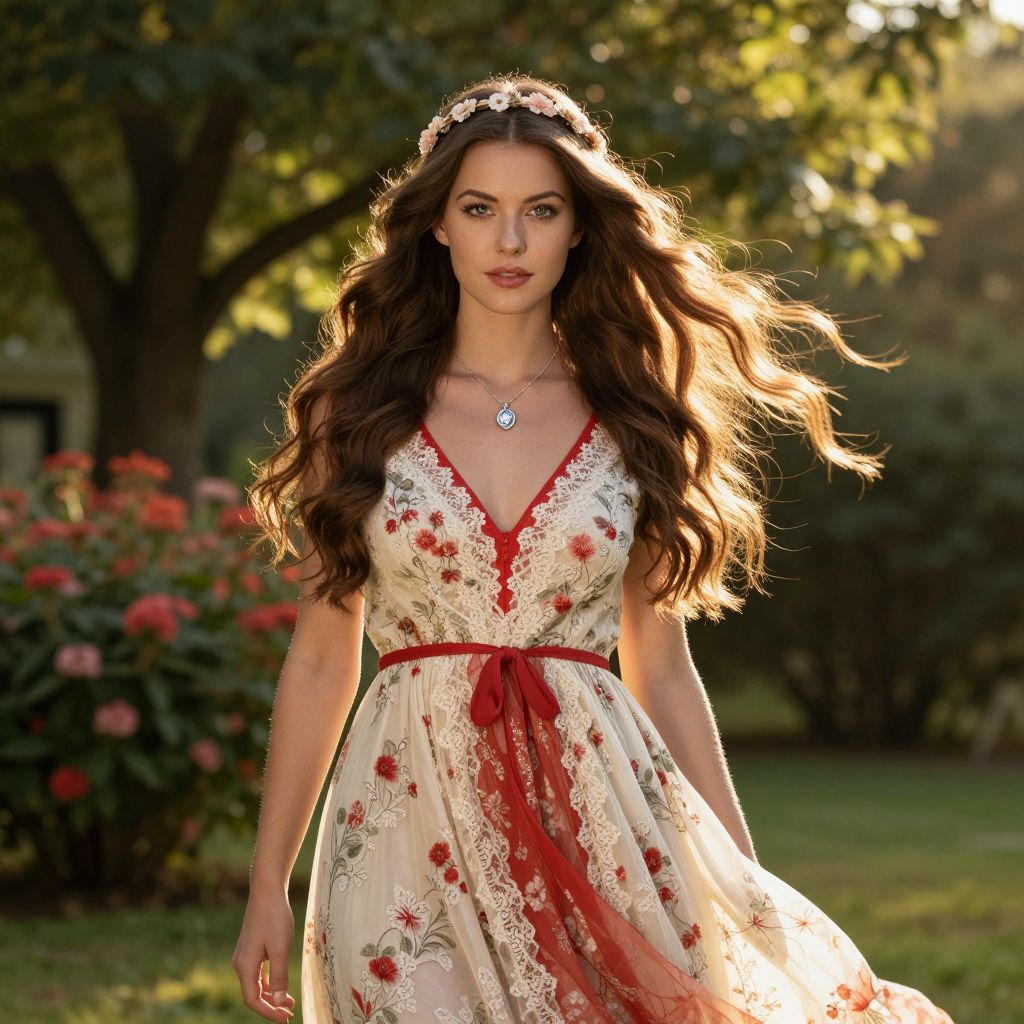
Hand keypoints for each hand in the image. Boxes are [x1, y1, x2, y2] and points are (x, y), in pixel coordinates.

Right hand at [232, 885, 296, 1021]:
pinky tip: (281, 986)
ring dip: (271, 996)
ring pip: (256, 985)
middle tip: (289, 1014)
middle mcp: (240, 963)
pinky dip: (269, 983)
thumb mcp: (281, 948)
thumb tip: (278, 1002)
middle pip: (253, 995)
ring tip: (289, 1004)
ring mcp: (244, 956)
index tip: (285, 1019)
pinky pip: (258, 973)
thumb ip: (279, 977)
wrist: (267, 890)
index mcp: (245, 965)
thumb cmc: (275, 917)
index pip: (252, 1000)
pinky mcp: (251, 949)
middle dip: (270, 1007)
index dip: (268, 1012)